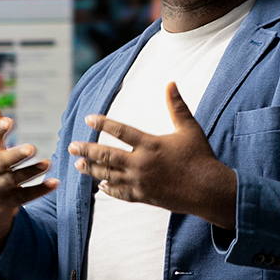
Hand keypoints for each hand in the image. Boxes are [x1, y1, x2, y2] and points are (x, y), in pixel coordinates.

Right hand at [0, 99, 58, 247]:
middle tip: (32, 148)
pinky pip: (26, 196)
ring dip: (32, 171)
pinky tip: (56, 182)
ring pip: (15, 180)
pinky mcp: (9, 204)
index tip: (9, 120)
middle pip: (2, 163)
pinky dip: (41, 189)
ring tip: (48, 163)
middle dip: (16, 155)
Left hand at [71, 82, 236, 228]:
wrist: (208, 190)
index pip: (120, 130)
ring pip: (108, 175)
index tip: (88, 118)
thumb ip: (177, 106)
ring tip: (78, 164)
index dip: (102, 123)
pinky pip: (121, 194)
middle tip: (71, 146)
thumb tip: (171, 83)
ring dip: (91, 169)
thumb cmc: (200, 157)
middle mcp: (141, 163)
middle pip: (107, 155)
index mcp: (151, 144)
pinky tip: (101, 186)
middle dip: (87, 149)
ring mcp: (140, 182)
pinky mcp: (144, 197)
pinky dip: (109, 189)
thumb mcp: (189, 129)